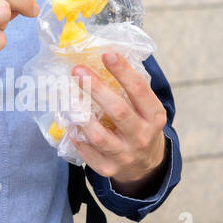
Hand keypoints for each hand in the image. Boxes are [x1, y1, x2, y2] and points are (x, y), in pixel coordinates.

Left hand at [69, 52, 168, 193]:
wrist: (146, 165)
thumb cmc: (141, 125)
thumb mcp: (147, 109)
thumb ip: (132, 88)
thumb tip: (107, 54)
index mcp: (154, 117)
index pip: (139, 91)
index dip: (122, 72)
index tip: (106, 54)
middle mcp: (142, 136)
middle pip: (118, 111)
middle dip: (96, 89)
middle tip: (77, 71)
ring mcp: (125, 155)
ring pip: (99, 136)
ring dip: (81, 115)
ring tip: (67, 98)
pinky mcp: (108, 169)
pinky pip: (87, 152)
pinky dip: (76, 136)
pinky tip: (69, 121)